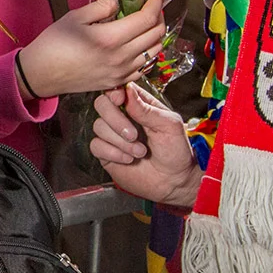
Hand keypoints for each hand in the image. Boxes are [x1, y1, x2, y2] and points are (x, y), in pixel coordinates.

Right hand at [19, 0, 167, 99]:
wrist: (41, 74)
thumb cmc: (53, 43)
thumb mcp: (75, 17)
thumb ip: (102, 6)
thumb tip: (120, 0)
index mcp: (111, 38)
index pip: (147, 17)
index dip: (157, 0)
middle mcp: (122, 57)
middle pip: (157, 34)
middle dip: (159, 14)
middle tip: (151, 3)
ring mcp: (122, 72)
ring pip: (155, 51)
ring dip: (156, 34)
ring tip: (146, 22)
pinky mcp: (118, 82)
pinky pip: (145, 67)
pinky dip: (148, 52)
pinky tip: (139, 43)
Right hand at [90, 83, 200, 205]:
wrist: (173, 182)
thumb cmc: (176, 152)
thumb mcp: (169, 125)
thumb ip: (147, 109)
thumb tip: (128, 91)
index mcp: (139, 105)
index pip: (117, 89)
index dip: (114, 93)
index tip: (120, 100)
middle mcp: (124, 117)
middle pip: (102, 105)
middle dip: (115, 119)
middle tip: (134, 135)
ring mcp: (114, 135)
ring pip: (98, 126)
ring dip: (120, 142)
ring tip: (140, 152)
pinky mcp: (107, 153)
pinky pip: (96, 146)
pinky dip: (112, 153)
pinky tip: (128, 159)